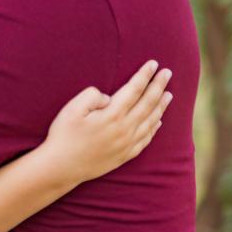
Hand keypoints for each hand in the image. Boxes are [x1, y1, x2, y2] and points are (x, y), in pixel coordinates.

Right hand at [42, 60, 172, 185]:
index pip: (134, 90)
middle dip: (158, 86)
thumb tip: (109, 97)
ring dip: (161, 106)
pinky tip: (158, 122)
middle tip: (168, 72)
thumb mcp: (71, 109)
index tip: (154, 63)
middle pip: (147, 103)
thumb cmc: (63, 135)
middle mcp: (124, 129)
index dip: (144, 75)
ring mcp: (126, 144)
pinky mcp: (124, 155)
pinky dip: (154, 129)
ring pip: (150, 121)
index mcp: (112, 115)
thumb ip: (91, 96)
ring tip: (169, 94)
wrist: (62, 167)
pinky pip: (146, 139)